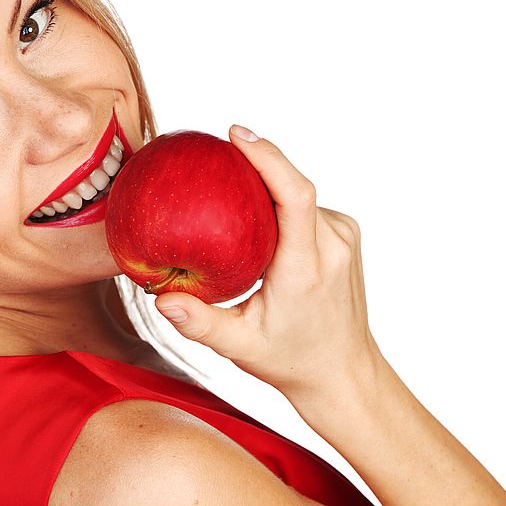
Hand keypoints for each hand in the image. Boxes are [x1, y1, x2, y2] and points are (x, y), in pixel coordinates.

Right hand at [154, 125, 383, 398]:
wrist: (343, 371)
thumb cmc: (291, 359)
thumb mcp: (241, 348)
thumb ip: (200, 324)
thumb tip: (160, 299)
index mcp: (307, 267)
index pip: (295, 194)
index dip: (267, 157)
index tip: (236, 134)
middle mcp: (332, 244)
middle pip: (292, 184)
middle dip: (253, 163)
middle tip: (210, 157)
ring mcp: (343, 236)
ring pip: (297, 192)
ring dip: (263, 186)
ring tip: (224, 187)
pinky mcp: (344, 233)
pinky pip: (305, 203)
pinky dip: (276, 200)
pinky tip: (248, 210)